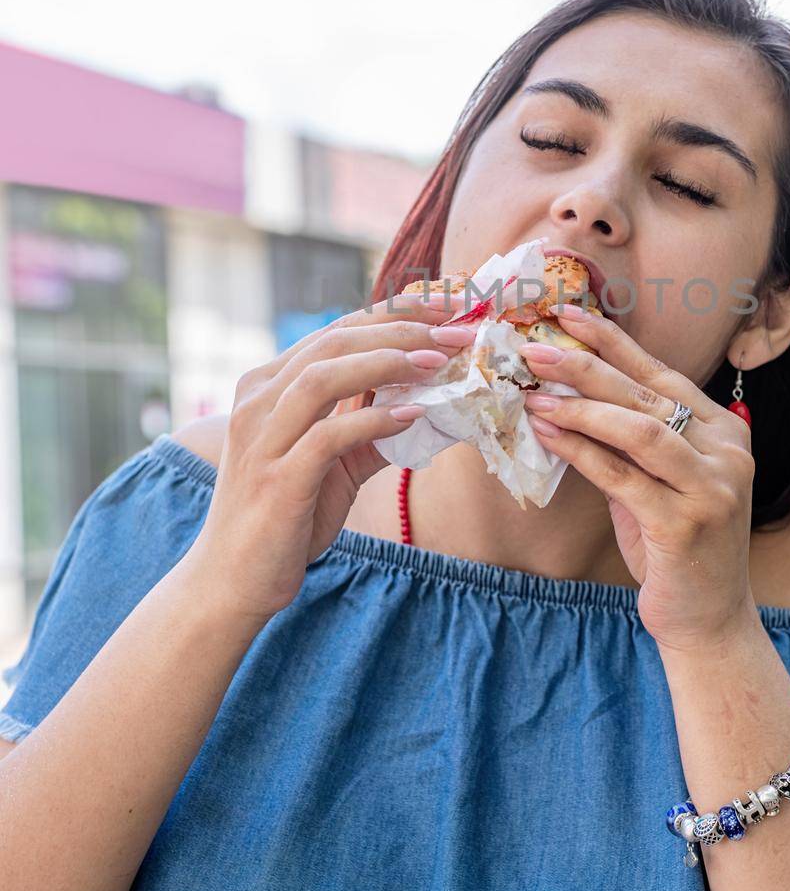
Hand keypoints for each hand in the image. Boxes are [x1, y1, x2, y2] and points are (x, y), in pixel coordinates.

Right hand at [188, 289, 470, 626]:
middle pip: (334, 341)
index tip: (448, 309)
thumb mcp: (333, 463)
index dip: (394, 314)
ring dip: (386, 362)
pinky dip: (374, 421)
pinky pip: (327, 436)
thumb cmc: (285, 517)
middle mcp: (258, 401)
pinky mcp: (276, 479)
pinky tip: (412, 417)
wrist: (233, 580)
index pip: (337, 330)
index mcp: (267, 386)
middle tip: (455, 329)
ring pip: (323, 376)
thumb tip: (430, 408)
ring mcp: (262, 438)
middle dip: (400, 329)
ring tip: (437, 361)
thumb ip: (370, 430)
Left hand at [520, 306, 757, 653]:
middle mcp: (728, 452)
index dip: (613, 341)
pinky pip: (622, 476)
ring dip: (580, 407)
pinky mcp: (687, 523)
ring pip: (638, 429)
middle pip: (646, 395)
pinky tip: (546, 436)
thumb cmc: (674, 547)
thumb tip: (563, 393)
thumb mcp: (656, 483)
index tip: (567, 314)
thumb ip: (628, 441)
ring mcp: (714, 488)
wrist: (708, 621)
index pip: (661, 373)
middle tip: (534, 349)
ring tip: (534, 392)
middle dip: (586, 365)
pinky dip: (579, 451)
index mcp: (724, 431)